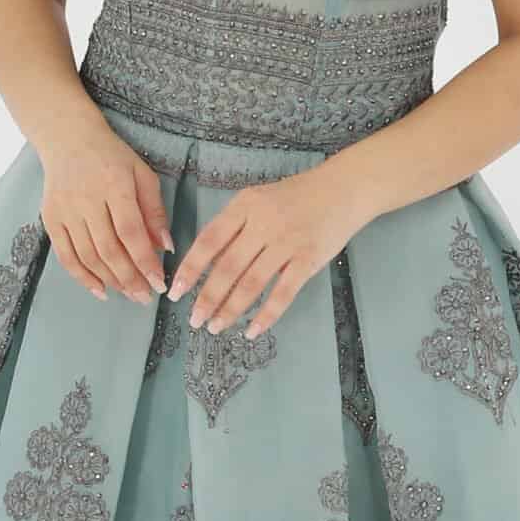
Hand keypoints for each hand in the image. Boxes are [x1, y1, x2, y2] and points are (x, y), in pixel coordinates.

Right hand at [40, 117, 172, 302]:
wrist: (67, 139)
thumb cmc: (112, 157)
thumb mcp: (142, 174)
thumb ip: (154, 210)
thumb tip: (166, 247)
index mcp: (114, 185)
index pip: (131, 232)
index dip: (145, 261)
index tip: (159, 283)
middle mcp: (86, 199)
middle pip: (109, 249)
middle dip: (130, 278)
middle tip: (146, 297)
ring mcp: (65, 211)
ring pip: (88, 256)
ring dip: (110, 281)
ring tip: (129, 295)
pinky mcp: (50, 218)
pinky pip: (65, 255)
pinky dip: (82, 277)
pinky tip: (100, 291)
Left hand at [167, 163, 373, 338]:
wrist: (343, 189)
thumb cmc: (295, 196)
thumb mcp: (258, 200)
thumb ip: (234, 227)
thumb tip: (206, 264)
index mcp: (245, 206)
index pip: (210, 240)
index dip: (191, 269)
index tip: (176, 292)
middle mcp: (263, 223)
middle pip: (228, 267)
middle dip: (207, 298)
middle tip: (195, 320)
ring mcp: (287, 242)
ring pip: (252, 283)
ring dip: (231, 309)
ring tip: (216, 327)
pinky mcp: (308, 260)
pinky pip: (283, 293)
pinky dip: (267, 315)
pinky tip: (253, 331)